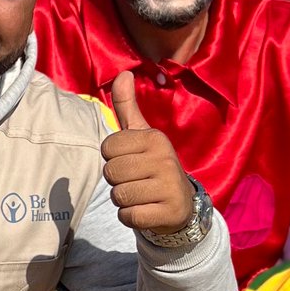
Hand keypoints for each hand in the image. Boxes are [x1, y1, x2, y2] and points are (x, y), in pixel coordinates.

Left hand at [101, 72, 194, 234]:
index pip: (107, 148)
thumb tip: (123, 73)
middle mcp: (165, 159)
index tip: (131, 160)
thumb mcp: (141, 136)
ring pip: (118, 196)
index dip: (112, 158)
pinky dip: (131, 217)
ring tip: (141, 195)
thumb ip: (127, 107)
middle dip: (117, 181)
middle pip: (110, 172)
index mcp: (155, 138)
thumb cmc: (152, 166)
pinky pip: (128, 216)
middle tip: (137, 181)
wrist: (182, 205)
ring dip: (123, 200)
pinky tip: (146, 210)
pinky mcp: (168, 213)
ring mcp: (169, 187)